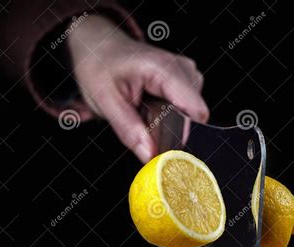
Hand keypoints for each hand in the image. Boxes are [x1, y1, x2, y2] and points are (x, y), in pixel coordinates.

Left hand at [67, 15, 207, 162]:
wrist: (98, 44)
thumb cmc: (99, 65)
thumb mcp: (105, 101)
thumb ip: (128, 130)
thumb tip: (149, 156)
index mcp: (164, 69)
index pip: (195, 112)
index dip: (181, 134)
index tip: (160, 147)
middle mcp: (182, 67)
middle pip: (194, 115)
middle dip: (171, 129)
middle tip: (142, 122)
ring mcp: (186, 71)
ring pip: (192, 113)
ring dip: (170, 121)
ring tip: (144, 110)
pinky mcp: (185, 77)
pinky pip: (187, 106)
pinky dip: (170, 113)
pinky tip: (152, 105)